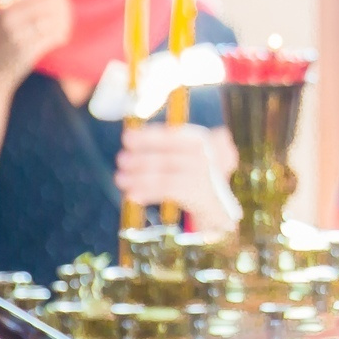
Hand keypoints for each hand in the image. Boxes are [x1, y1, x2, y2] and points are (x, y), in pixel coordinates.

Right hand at [0, 0, 72, 86]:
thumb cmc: (2, 42)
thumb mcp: (5, 17)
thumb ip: (22, 1)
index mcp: (3, 5)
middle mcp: (7, 16)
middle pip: (47, 3)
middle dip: (61, 7)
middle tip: (67, 13)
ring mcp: (16, 32)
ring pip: (52, 20)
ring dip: (63, 23)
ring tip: (64, 28)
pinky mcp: (25, 49)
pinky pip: (53, 37)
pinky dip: (61, 36)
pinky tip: (62, 38)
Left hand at [116, 123, 238, 225]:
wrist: (218, 203)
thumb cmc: (195, 173)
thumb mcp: (188, 152)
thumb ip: (166, 143)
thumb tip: (128, 135)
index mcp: (202, 140)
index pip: (171, 135)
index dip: (147, 136)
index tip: (126, 137)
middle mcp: (206, 157)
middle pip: (166, 157)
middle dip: (140, 158)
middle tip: (120, 159)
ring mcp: (204, 177)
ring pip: (164, 176)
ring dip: (138, 178)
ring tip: (120, 179)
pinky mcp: (199, 196)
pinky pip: (167, 193)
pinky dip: (147, 193)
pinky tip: (131, 195)